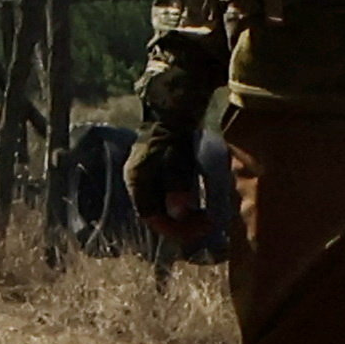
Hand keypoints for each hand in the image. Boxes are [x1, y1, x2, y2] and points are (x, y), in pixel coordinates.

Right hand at [124, 125, 219, 254]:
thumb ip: (177, 185)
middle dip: (182, 224)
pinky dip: (183, 208)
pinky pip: (167, 202)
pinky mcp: (155, 179)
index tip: (200, 230)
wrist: (169, 114)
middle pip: (157, 215)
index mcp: (136, 182)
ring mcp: (145, 182)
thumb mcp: (176, 159)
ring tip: (206, 218)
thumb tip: (180, 213)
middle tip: (208, 224)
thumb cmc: (172, 135)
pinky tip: (198, 207)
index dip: (174, 228)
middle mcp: (137, 185)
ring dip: (183, 218)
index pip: (151, 216)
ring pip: (163, 210)